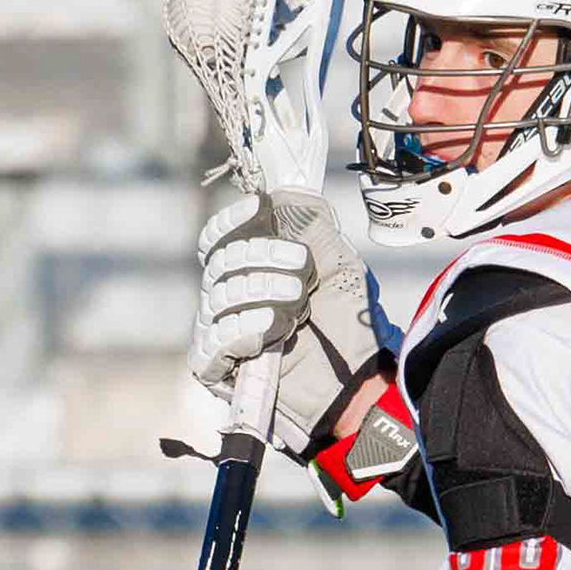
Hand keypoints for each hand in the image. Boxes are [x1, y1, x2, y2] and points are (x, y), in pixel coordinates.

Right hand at [187, 192, 395, 484]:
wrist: (357, 383)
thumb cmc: (348, 326)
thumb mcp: (337, 262)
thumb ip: (311, 223)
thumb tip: (287, 186)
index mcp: (250, 274)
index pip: (216, 241)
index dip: (231, 222)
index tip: (259, 208)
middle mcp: (228, 302)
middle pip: (219, 264)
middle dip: (262, 258)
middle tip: (302, 272)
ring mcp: (219, 335)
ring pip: (218, 298)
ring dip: (262, 294)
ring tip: (298, 308)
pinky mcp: (216, 369)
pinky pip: (213, 339)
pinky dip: (242, 328)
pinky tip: (271, 328)